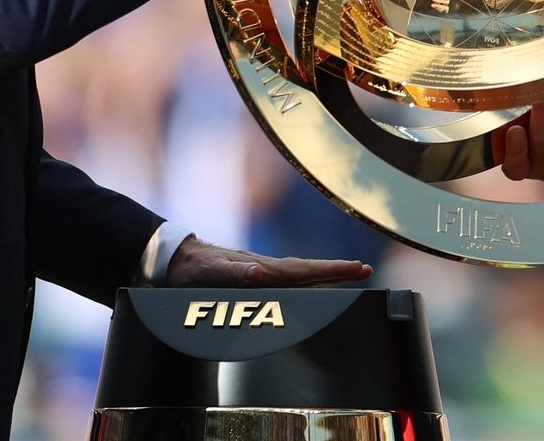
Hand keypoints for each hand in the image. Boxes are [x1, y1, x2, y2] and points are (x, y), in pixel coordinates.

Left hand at [164, 234, 371, 287]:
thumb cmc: (194, 269)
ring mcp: (263, 272)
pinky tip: (314, 283)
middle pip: (310, 271)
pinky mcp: (256, 278)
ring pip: (302, 274)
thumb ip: (235, 274)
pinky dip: (308, 280)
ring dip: (326, 275)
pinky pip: (290, 280)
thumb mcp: (211, 274)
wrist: (178, 259)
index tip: (357, 268)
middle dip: (338, 271)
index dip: (332, 271)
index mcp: (263, 270)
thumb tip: (261, 273)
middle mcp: (267, 269)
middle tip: (366, 270)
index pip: (304, 271)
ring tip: (350, 275)